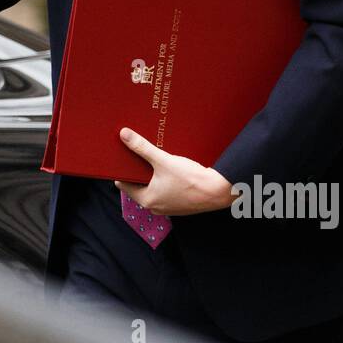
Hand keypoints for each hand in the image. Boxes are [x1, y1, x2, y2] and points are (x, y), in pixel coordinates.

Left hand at [113, 126, 236, 215]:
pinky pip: (167, 191)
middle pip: (139, 185)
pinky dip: (166, 181)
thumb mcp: (163, 160)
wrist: (219, 190)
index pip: (124, 184)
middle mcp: (155, 207)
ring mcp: (169, 207)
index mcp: (146, 200)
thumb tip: (124, 135)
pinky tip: (171, 169)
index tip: (123, 158)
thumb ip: (142, 148)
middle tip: (139, 154)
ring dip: (154, 175)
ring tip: (156, 159)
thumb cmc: (191, 179)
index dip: (123, 170)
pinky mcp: (180, 204)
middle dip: (139, 171)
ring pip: (154, 188)